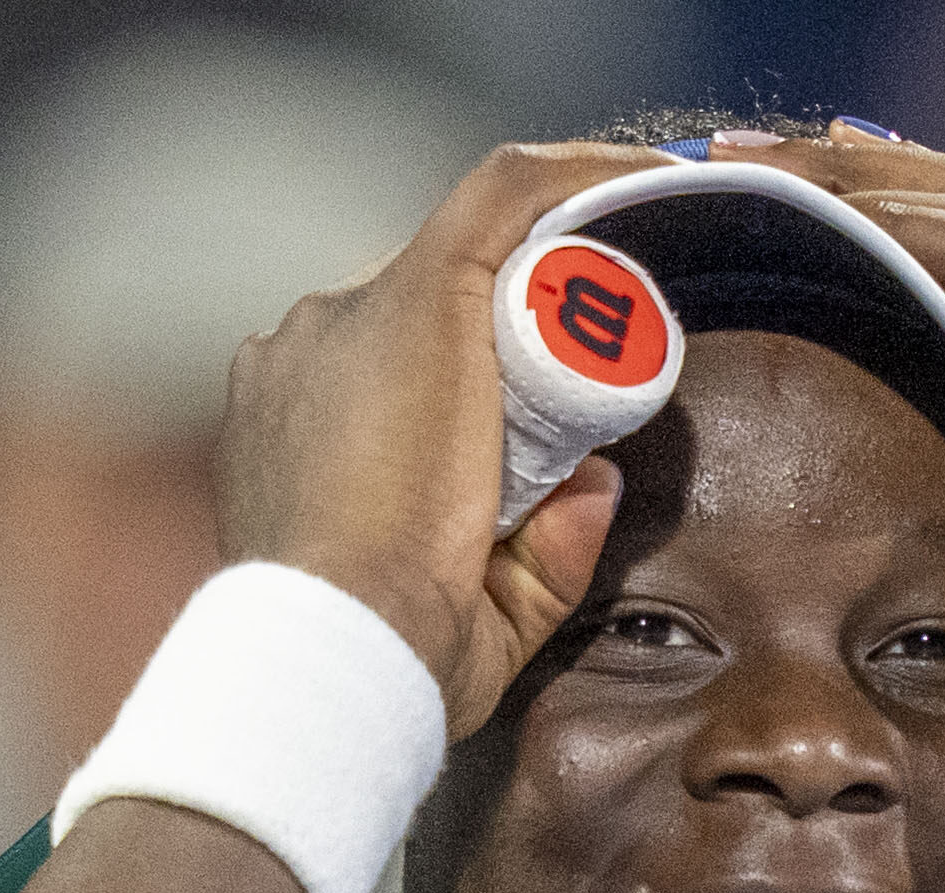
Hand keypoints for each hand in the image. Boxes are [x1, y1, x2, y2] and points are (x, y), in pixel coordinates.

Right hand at [214, 142, 669, 737]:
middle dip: (512, 335)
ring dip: (554, 268)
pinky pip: (508, 197)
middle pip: (425, 314)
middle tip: (604, 377)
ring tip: (638, 285)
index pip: (389, 372)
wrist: (338, 644)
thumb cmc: (383, 660)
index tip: (544, 420)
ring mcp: (352, 316)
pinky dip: (581, 180)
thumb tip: (598, 482)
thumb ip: (538, 559)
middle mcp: (307, 354)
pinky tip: (649, 182)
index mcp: (295, 428)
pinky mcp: (419, 291)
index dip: (471, 384)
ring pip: (468, 257)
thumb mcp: (473, 618)